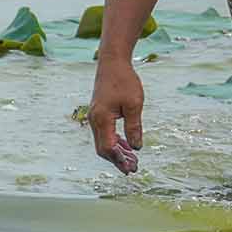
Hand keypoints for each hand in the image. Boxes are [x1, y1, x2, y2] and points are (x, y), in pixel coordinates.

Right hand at [89, 54, 144, 174]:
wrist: (112, 62)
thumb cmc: (124, 81)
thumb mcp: (134, 104)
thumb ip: (134, 127)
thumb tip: (136, 148)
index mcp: (102, 119)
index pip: (108, 148)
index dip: (119, 160)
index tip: (132, 168)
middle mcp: (94, 120)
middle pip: (103, 149)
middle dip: (117, 160)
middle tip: (133, 168)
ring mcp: (95, 117)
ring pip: (103, 142)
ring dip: (117, 152)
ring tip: (132, 161)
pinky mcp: (99, 113)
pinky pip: (105, 133)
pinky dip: (115, 142)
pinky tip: (126, 146)